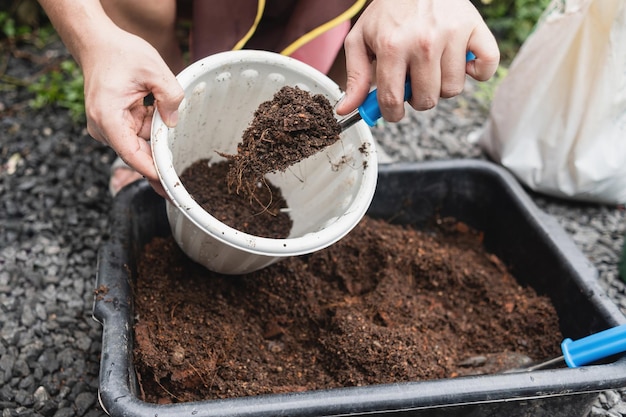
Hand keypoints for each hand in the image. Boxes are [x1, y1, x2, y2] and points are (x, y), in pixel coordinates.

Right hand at [80, 25, 183, 197]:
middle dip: (160, 165)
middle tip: (182, 188)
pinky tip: (162, 123)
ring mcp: (107, 127)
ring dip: (158, 142)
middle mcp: (103, 127)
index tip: (171, 188)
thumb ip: (170, 97)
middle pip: (137, 155)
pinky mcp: (114, 124)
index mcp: (107, 117)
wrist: (97, 43)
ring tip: (174, 143)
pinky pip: (138, 135)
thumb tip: (173, 123)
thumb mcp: (154, 70)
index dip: (153, 172)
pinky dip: (152, 132)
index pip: (132, 155)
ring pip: (139, 146)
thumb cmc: (120, 53)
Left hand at [335, 0, 498, 121]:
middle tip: (413, 81)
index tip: (394, 110)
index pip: (393, 100)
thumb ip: (355, 77)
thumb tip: (346, 110)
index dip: (392, 113)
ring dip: (443, 86)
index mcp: (391, 46)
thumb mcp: (361, 39)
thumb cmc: (388, 12)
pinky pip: (487, 67)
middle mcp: (423, 42)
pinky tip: (462, 63)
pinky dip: (477, 72)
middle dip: (417, 99)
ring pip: (453, 89)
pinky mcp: (475, 28)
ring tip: (433, 68)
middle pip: (426, 99)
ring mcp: (452, 35)